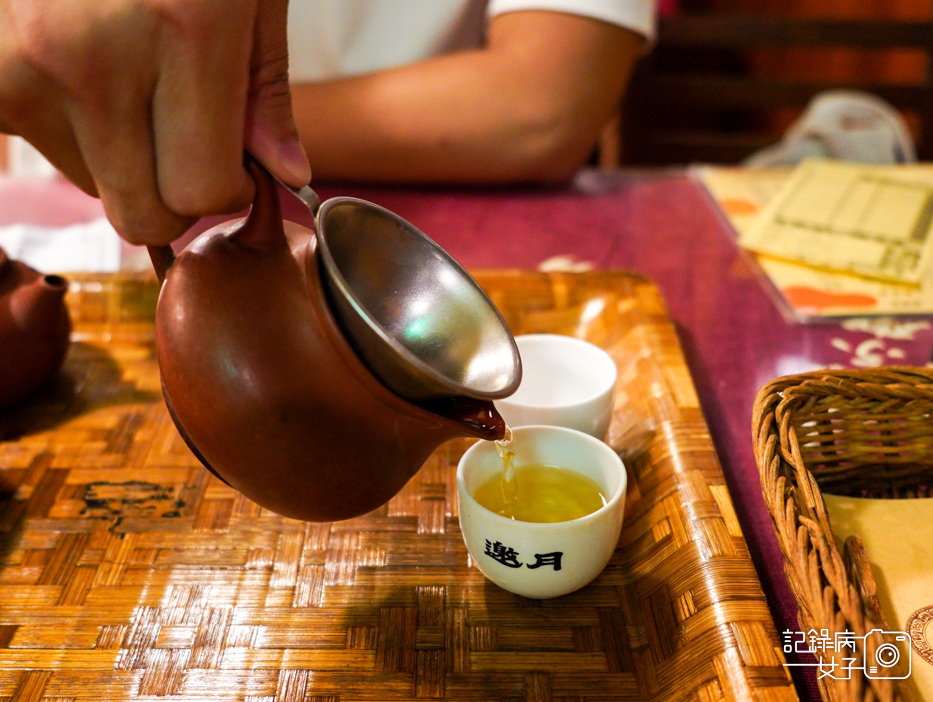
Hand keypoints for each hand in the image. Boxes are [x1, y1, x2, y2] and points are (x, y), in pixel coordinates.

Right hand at [0, 0, 310, 244]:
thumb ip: (265, 87)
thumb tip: (287, 173)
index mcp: (185, 30)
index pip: (201, 193)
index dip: (224, 189)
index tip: (229, 160)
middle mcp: (92, 56)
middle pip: (141, 212)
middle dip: (173, 192)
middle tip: (183, 136)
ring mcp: (23, 60)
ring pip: (90, 183)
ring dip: (120, 154)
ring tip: (128, 72)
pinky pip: (39, 144)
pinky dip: (71, 124)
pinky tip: (86, 65)